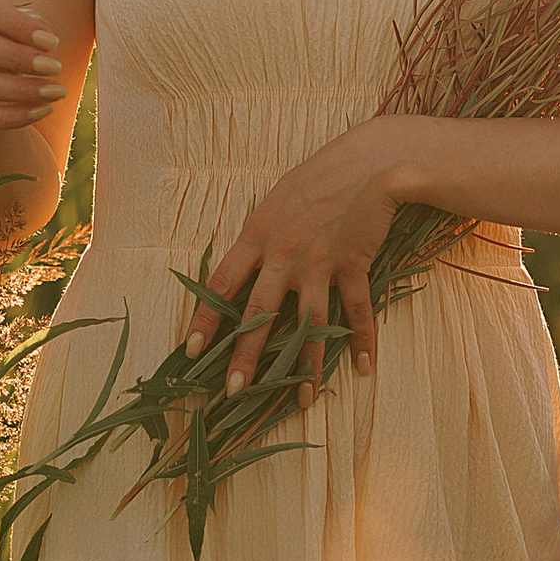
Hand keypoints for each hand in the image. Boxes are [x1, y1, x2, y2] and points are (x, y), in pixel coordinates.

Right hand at [0, 0, 65, 138]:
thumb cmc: (16, 32)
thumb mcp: (25, 21)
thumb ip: (35, 25)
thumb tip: (45, 43)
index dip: (19, 26)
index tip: (53, 43)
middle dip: (18, 59)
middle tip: (56, 67)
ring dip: (20, 90)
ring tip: (57, 92)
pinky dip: (12, 116)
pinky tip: (42, 110)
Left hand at [194, 124, 404, 398]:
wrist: (368, 161)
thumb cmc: (318, 177)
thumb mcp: (277, 200)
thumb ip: (261, 236)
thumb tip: (245, 268)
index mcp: (258, 234)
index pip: (223, 283)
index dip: (206, 318)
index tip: (191, 350)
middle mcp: (284, 253)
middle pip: (260, 312)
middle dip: (246, 355)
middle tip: (234, 391)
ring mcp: (319, 261)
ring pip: (308, 323)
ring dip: (306, 365)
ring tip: (303, 399)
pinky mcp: (353, 264)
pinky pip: (356, 309)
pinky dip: (363, 339)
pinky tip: (363, 368)